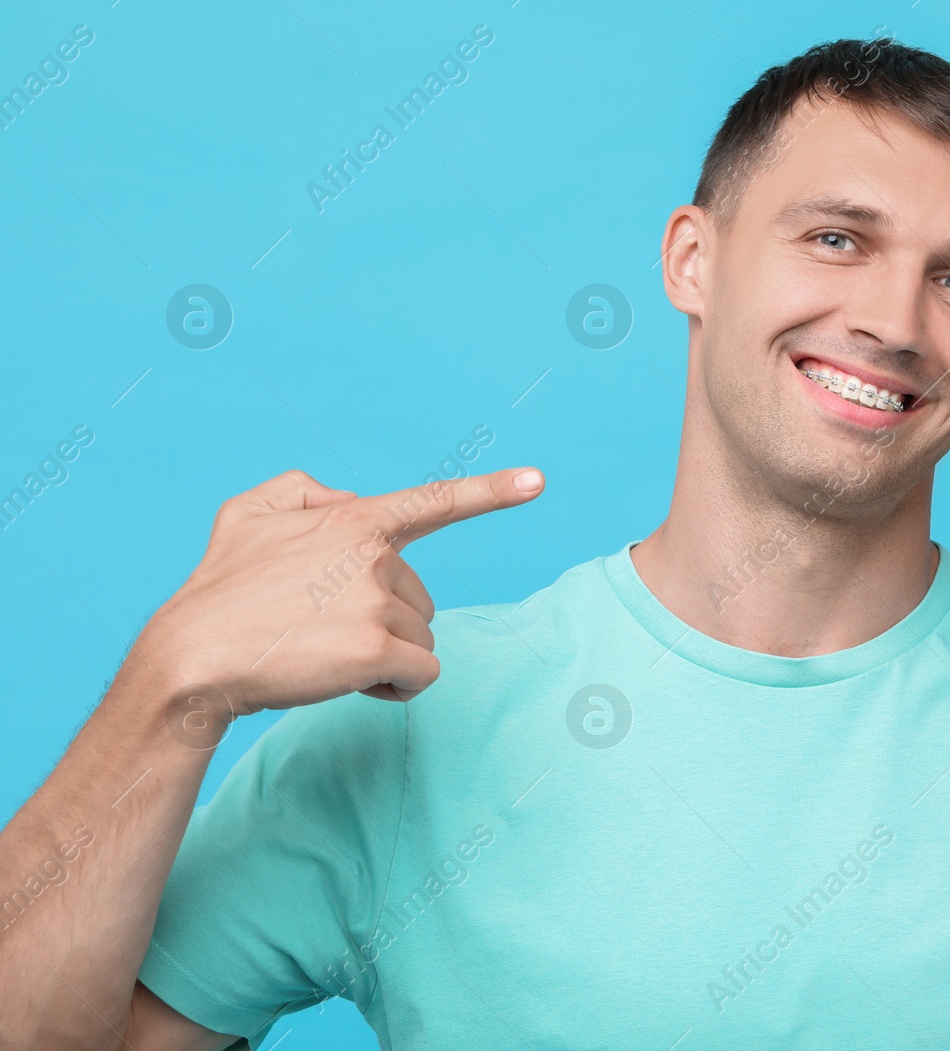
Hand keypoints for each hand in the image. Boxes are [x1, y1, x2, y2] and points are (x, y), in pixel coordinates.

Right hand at [130, 467, 544, 720]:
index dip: (492, 490)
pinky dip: (395, 689)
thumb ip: (305, 493)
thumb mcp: (247, 515)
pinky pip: (421, 676)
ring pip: (421, 639)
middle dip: (382, 621)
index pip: (435, 501)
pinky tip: (347, 683)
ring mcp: (377, 601)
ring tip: (323, 654)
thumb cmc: (218, 591)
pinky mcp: (377, 649)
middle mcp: (375, 555)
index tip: (539, 480)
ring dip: (384, 656)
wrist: (191, 658)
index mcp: (354, 521)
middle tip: (319, 630)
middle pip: (419, 600)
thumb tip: (349, 503)